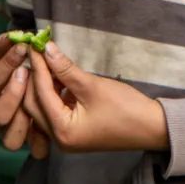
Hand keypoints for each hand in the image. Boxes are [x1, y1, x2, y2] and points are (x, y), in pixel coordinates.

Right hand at [0, 33, 44, 152]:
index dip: (7, 63)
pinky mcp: (16, 141)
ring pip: (11, 137)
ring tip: (40, 102)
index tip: (24, 47)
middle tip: (28, 74)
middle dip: (15, 93)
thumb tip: (16, 34)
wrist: (14, 90)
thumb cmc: (7, 70)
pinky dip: (38, 142)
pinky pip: (29, 148)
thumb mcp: (1, 57)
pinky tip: (47, 130)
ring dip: (26, 120)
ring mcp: (1, 131)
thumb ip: (4, 47)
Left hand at [24, 41, 168, 152]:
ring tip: (46, 60)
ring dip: (42, 85)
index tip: (34, 44)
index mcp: (62, 131)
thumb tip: (46, 49)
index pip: (40, 93)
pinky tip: (57, 75)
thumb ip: (65, 69)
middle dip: (33, 77)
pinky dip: (52, 93)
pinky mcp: (71, 132)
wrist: (151, 128)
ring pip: (41, 107)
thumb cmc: (125, 108)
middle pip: (33, 104)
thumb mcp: (92, 85)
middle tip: (36, 52)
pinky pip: (53, 111)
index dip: (37, 66)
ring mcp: (64, 138)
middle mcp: (58, 139)